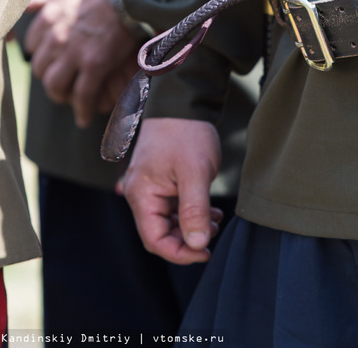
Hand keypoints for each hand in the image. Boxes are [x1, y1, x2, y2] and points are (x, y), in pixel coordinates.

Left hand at [23, 0, 140, 126]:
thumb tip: (24, 5)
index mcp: (47, 18)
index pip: (32, 45)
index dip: (41, 53)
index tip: (51, 57)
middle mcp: (55, 38)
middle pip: (41, 68)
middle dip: (49, 76)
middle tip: (60, 81)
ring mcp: (74, 54)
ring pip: (56, 85)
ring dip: (60, 96)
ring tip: (69, 100)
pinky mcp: (95, 66)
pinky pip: (83, 95)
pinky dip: (82, 111)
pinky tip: (83, 119)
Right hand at [122, 118, 223, 264]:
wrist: (184, 104)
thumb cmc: (187, 134)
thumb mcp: (196, 173)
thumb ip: (195, 210)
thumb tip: (198, 243)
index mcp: (142, 195)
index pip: (154, 240)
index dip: (180, 252)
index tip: (206, 253)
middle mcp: (141, 195)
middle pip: (160, 234)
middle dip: (188, 240)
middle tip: (215, 234)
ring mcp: (151, 189)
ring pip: (168, 222)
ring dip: (192, 227)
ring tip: (217, 221)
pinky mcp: (162, 183)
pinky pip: (173, 208)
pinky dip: (191, 214)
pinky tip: (211, 212)